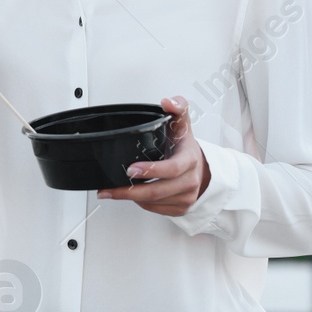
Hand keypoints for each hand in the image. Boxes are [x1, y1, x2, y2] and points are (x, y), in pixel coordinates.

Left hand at [97, 96, 209, 215]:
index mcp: (189, 160)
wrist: (201, 168)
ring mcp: (185, 198)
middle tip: (110, 189)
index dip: (152, 170)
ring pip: (153, 203)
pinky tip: (132, 195)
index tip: (131, 169)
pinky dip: (140, 204)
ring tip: (112, 192)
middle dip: (130, 191)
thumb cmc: (185, 147)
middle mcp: (190, 181)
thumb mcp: (182, 125)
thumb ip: (177, 107)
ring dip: (131, 198)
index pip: (172, 169)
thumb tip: (168, 102)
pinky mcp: (180, 209)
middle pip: (157, 191)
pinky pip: (155, 210)